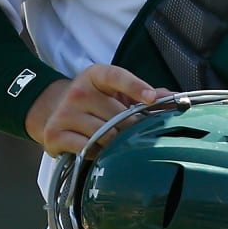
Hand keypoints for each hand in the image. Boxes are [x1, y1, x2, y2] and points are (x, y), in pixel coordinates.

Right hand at [25, 64, 161, 155]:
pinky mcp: (54, 134)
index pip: (117, 76)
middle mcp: (78, 91)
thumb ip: (143, 94)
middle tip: (134, 133)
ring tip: (113, 140)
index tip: (151, 98)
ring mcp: (64, 113)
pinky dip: (97, 153)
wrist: (53, 109)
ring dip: (114, 142)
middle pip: (117, 116)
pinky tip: (96, 148)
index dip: (135, 86)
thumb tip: (174, 98)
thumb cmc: (95, 101)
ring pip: (104, 135)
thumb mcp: (115, 90)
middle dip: (130, 128)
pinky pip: (87, 149)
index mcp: (95, 75)